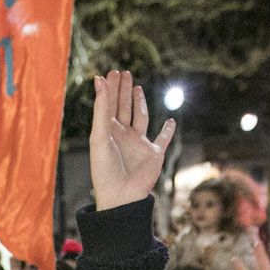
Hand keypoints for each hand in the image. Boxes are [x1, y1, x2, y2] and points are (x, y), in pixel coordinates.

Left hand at [88, 71, 175, 211]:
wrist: (120, 196)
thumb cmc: (105, 169)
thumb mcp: (100, 136)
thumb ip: (101, 108)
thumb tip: (100, 79)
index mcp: (108, 132)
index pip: (109, 105)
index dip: (110, 89)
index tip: (110, 73)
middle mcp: (123, 136)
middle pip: (123, 107)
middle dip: (122, 91)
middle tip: (123, 72)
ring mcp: (139, 144)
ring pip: (140, 118)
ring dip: (139, 103)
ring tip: (136, 87)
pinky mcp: (154, 154)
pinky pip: (162, 140)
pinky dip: (168, 131)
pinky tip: (170, 121)